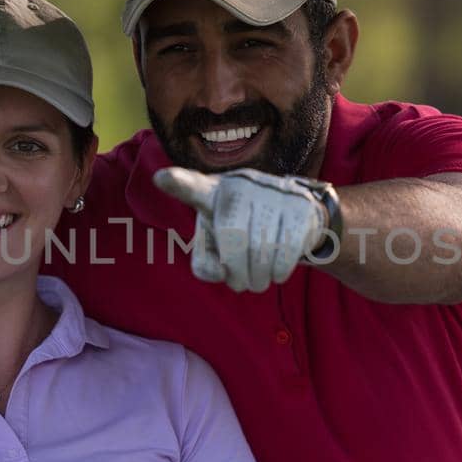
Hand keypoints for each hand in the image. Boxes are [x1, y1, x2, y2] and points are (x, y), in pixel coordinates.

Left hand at [154, 166, 326, 292]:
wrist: (292, 215)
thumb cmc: (241, 233)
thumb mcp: (215, 249)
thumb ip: (204, 265)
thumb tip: (220, 271)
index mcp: (211, 193)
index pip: (193, 188)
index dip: (179, 183)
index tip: (161, 178)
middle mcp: (241, 185)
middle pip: (233, 239)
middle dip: (237, 273)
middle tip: (241, 284)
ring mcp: (272, 192)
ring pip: (261, 249)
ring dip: (259, 278)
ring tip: (258, 281)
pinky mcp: (300, 206)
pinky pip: (286, 251)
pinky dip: (279, 272)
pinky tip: (276, 272)